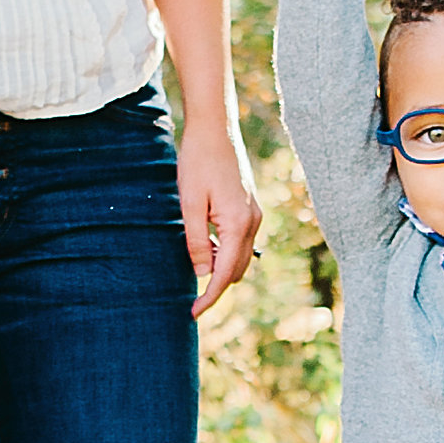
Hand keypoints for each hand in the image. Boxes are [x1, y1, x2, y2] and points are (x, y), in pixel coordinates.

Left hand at [179, 113, 261, 316]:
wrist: (215, 129)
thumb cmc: (197, 162)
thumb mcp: (189, 204)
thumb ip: (196, 241)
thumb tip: (201, 273)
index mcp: (238, 224)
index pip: (225, 273)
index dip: (210, 297)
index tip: (193, 314)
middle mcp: (252, 222)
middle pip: (237, 270)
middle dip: (216, 286)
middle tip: (192, 300)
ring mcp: (254, 214)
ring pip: (241, 256)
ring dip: (221, 268)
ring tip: (196, 267)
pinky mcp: (250, 207)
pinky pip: (240, 241)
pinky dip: (225, 252)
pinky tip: (206, 245)